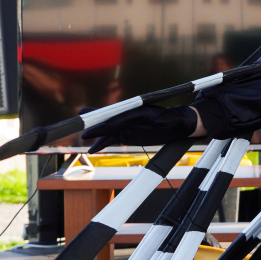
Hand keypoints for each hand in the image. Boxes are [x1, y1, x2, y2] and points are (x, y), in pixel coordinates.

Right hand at [80, 104, 197, 153]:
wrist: (177, 125)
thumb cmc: (175, 119)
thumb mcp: (172, 119)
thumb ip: (166, 119)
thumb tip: (161, 120)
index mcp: (139, 110)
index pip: (122, 115)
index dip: (112, 120)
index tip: (103, 125)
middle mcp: (129, 117)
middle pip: (110, 119)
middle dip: (97, 122)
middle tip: (83, 125)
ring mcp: (127, 126)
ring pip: (108, 131)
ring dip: (97, 135)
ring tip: (84, 139)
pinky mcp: (127, 135)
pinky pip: (112, 140)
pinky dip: (102, 144)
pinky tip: (93, 149)